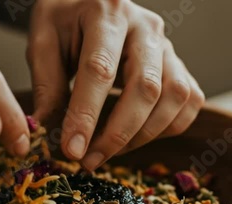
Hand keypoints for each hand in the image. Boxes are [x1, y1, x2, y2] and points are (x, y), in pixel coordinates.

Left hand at [28, 0, 204, 169]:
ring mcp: (167, 45)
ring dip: (142, 135)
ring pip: (174, 97)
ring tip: (106, 152)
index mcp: (106, 13)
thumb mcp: (43, 42)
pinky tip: (134, 137)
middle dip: (117, 133)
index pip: (100, 69)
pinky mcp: (178, 64)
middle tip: (88, 160)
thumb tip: (46, 131)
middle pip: (146, 87)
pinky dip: (166, 128)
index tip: (71, 149)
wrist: (87, 2)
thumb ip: (46, 84)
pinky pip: (188, 102)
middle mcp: (145, 27)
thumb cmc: (64, 21)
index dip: (86, 115)